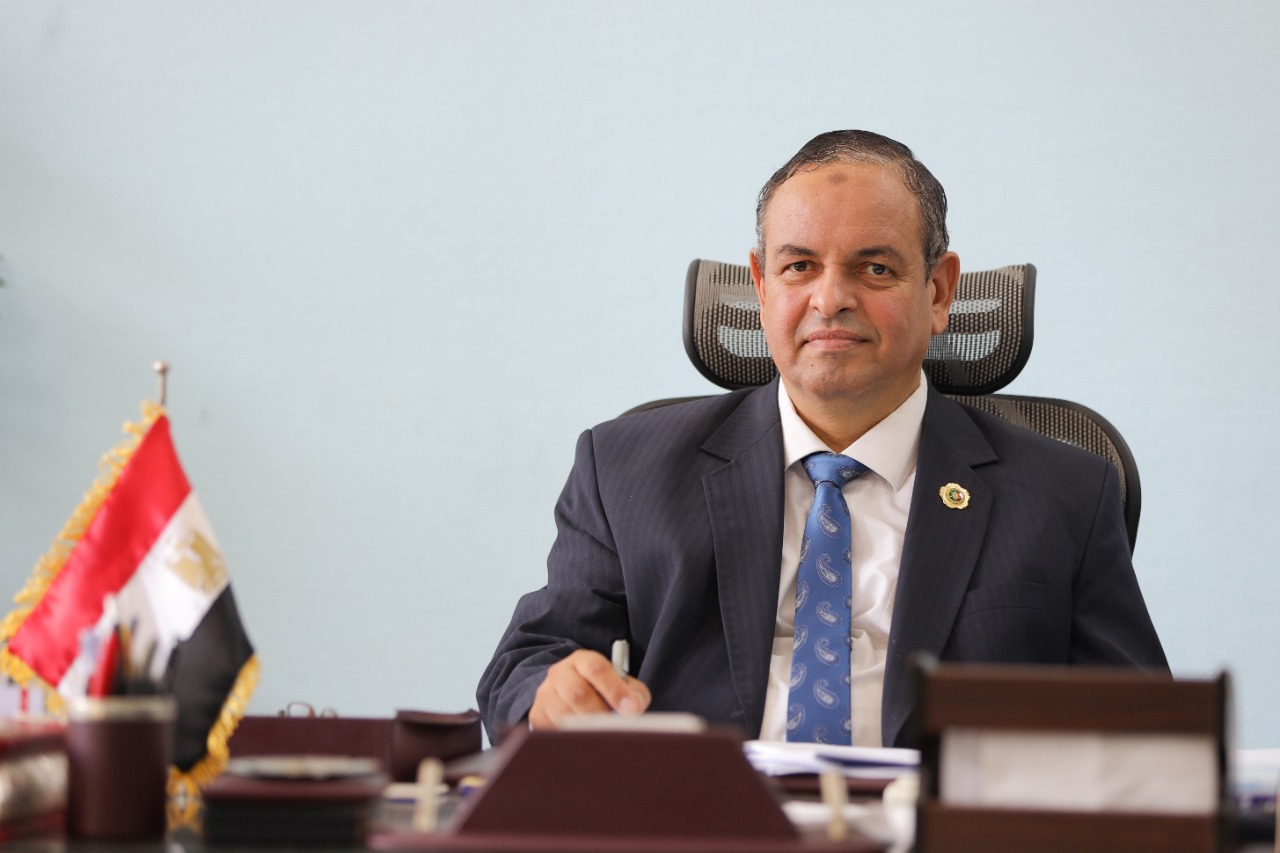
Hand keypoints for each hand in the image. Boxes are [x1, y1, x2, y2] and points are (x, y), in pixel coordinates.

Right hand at [528, 649, 650, 729]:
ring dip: (585, 729)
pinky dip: (570, 739)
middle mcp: (560, 673)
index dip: (615, 690)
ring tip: (602, 738)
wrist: (572, 695)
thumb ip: (633, 694)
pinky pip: (552, 730)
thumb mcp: (622, 686)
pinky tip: (584, 743)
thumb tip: (634, 709)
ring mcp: (545, 694)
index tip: (630, 709)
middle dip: (599, 714)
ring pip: (563, 714)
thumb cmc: (603, 691)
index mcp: (583, 660)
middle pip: (577, 693)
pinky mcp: (537, 715)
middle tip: (615, 729)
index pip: (596, 669)